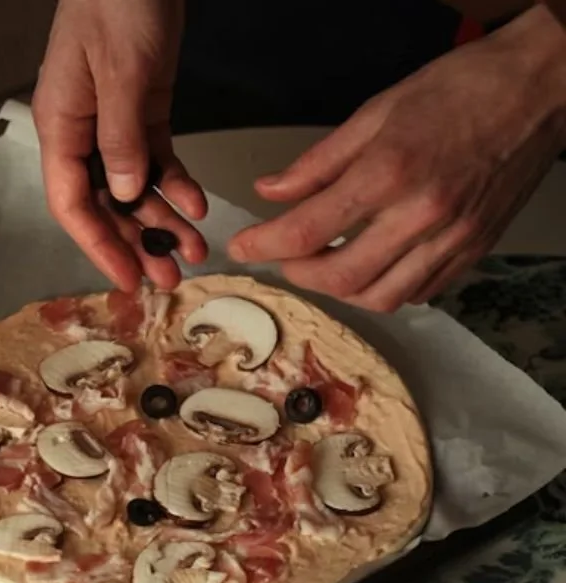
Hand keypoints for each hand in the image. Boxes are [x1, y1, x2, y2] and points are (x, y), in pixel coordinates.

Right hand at [32, 0, 207, 291]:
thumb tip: (123, 195)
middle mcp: (81, 133)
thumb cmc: (117, 5)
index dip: (98, 246)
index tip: (126, 279)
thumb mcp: (121, 72)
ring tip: (195, 251)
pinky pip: (155, 159)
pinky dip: (175, 184)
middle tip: (169, 280)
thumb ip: (121, 137)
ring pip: (131, 187)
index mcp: (60, 126)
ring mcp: (111, 122)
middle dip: (135, 243)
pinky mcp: (142, 109)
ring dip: (162, 220)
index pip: (71, 203)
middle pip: (102, 204)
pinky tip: (197, 205)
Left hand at [228, 6, 565, 311]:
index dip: (263, 245)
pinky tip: (370, 266)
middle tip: (282, 254)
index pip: (306, 230)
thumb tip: (271, 191)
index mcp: (389, 173)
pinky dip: (384, 289)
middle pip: (340, 278)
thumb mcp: (375, 112)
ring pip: (380, 297)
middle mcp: (422, 215)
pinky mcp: (475, 250)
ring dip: (339, 290)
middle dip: (298, 273)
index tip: (243, 247)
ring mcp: (453, 238)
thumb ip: (318, 163)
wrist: (540, 88)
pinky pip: (419, 293)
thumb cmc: (460, 88)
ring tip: (323, 262)